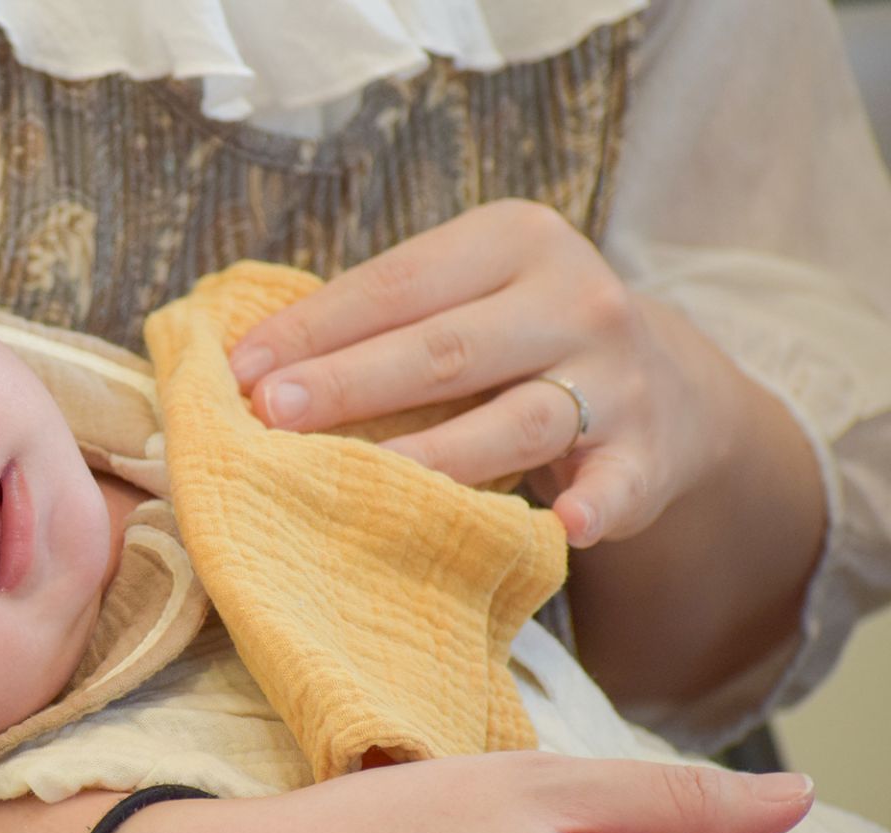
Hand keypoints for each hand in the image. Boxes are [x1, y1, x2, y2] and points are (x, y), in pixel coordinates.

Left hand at [228, 200, 760, 547]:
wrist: (662, 387)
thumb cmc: (511, 342)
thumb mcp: (461, 300)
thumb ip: (377, 321)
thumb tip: (246, 367)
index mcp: (513, 240)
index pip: (397, 284)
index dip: (314, 329)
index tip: (238, 371)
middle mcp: (573, 298)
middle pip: (445, 348)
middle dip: (351, 383)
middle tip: (271, 416)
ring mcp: (617, 378)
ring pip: (515, 420)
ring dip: (436, 454)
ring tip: (362, 480)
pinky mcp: (649, 453)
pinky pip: (617, 482)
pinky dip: (595, 503)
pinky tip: (566, 524)